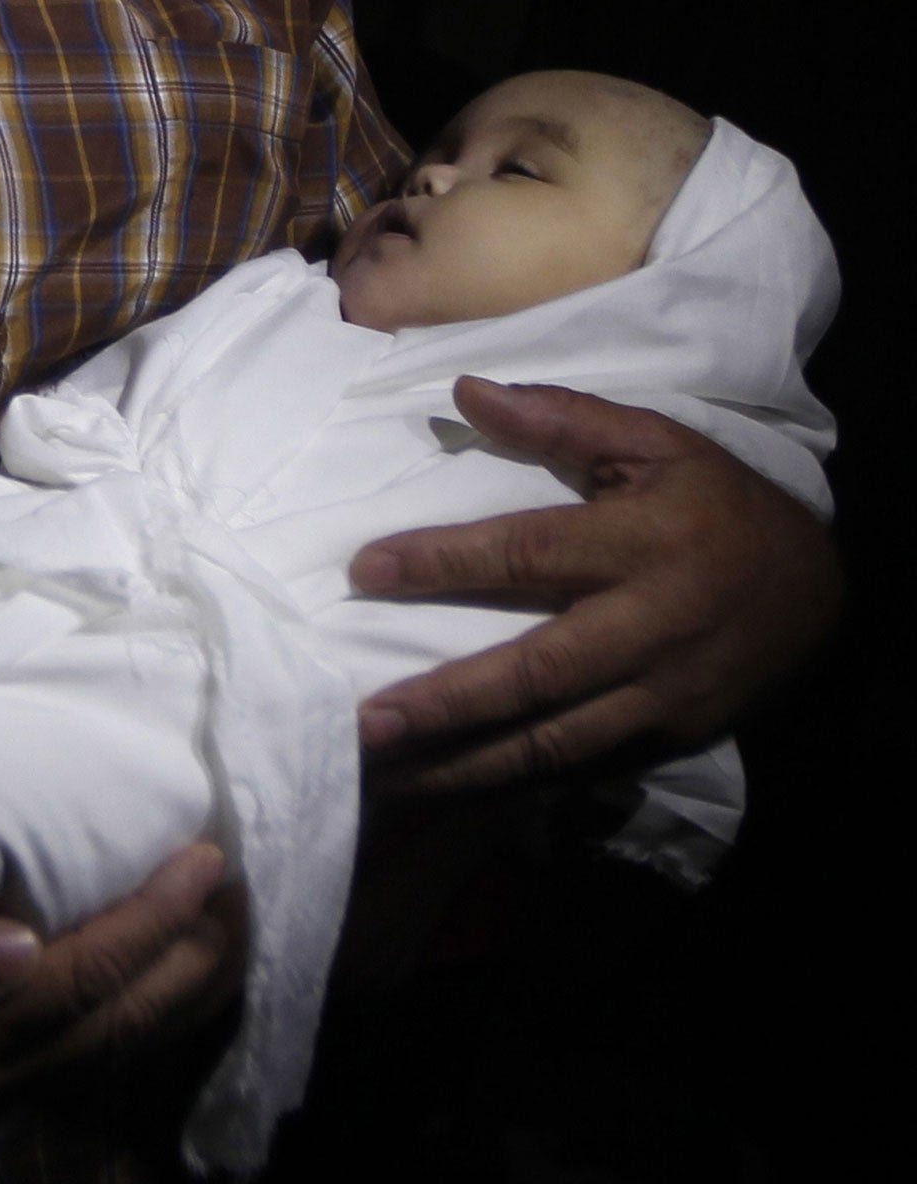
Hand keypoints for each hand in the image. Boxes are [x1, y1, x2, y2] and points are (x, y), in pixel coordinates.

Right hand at [0, 844, 244, 1123]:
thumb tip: (22, 953)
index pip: (84, 977)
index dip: (152, 919)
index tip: (207, 858)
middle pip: (116, 1023)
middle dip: (193, 958)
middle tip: (253, 889)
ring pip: (110, 1047)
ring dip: (179, 987)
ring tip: (232, 926)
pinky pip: (82, 1052)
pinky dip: (136, 1008)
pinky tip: (162, 973)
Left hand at [352, 378, 839, 793]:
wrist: (818, 595)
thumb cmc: (717, 507)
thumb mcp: (657, 444)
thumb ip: (562, 417)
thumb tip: (466, 391)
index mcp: (644, 544)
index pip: (529, 553)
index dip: (444, 563)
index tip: (365, 570)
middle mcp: (651, 628)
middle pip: (537, 672)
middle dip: (447, 703)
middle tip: (365, 722)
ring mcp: (660, 697)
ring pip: (552, 742)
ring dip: (462, 766)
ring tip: (382, 773)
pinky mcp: (663, 743)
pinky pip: (575, 773)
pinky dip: (505, 788)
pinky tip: (442, 792)